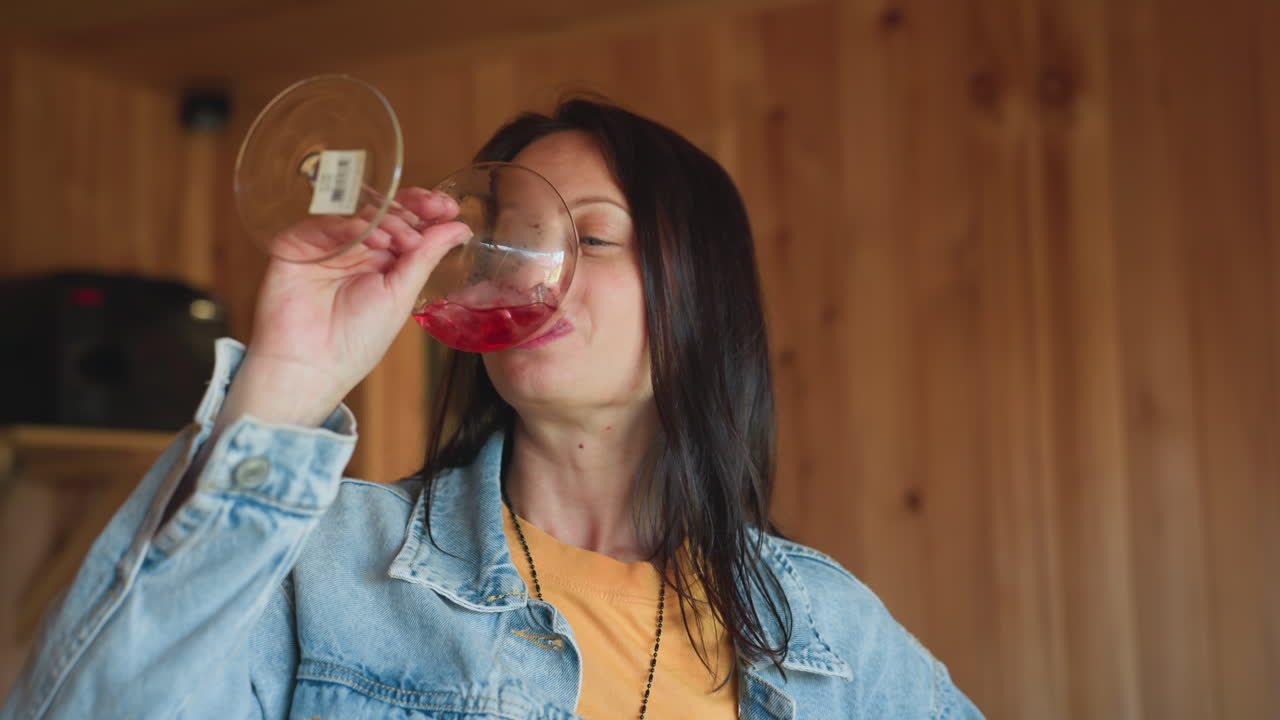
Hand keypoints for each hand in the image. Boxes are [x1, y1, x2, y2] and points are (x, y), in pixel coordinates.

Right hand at [229, 188, 470, 426]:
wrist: (310, 364)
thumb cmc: (356, 341)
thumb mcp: (400, 296)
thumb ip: (425, 257)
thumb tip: (458, 228)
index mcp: (384, 264)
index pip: (408, 225)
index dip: (427, 211)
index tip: (448, 206)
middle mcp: (357, 250)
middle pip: (386, 212)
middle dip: (412, 209)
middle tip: (431, 211)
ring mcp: (329, 245)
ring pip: (360, 213)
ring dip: (387, 219)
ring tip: (401, 239)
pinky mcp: (298, 243)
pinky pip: (327, 221)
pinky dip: (352, 225)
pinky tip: (372, 238)